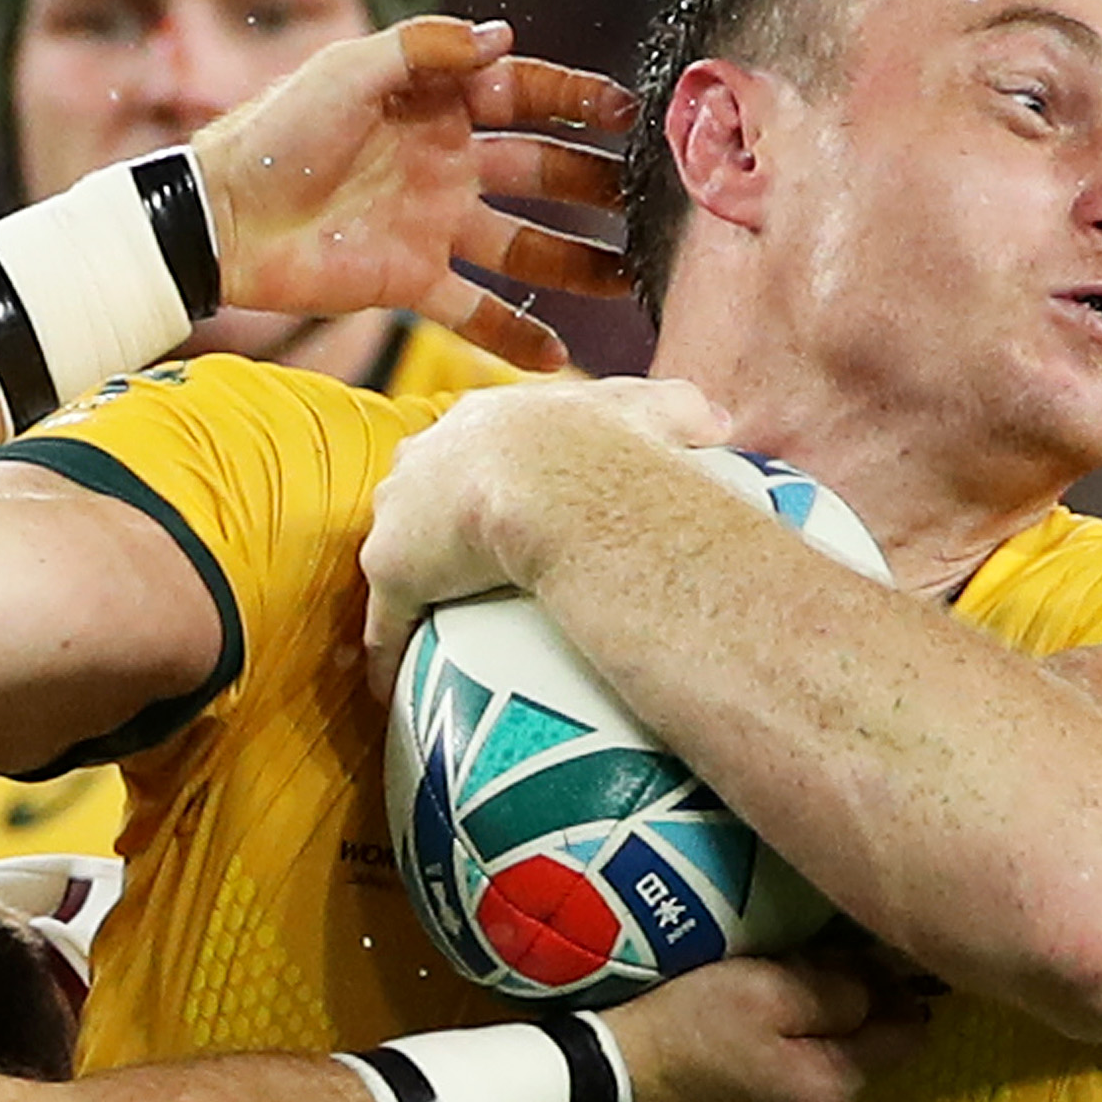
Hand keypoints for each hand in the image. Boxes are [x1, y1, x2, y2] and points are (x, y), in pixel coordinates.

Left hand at [190, 15, 634, 371]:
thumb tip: (503, 34)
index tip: (628, 112)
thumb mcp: (347, 70)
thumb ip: (425, 49)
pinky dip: (515, 336)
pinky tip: (558, 360)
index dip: (575, 100)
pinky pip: (474, 311)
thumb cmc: (275, 132)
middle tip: (653, 201)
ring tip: (631, 278)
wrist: (219, 217)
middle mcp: (445, 163)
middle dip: (596, 185)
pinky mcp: (408, 281)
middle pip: (540, 173)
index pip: (523, 94)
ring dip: (577, 263)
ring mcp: (432, 225)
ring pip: (524, 245)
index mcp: (435, 103)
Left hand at [359, 376, 727, 689]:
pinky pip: (385, 624)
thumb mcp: (659, 411)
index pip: (473, 444)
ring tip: (433, 620)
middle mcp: (429, 456)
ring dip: (408, 581)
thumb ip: (680, 412)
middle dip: (428, 516)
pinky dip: (388, 654)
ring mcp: (402, 515)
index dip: (482, 471)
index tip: (499, 496)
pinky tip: (396, 689)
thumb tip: (715, 423)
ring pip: (395, 550)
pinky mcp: (393, 571)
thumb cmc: (615, 444)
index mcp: (486, 419)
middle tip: (460, 558)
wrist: (562, 481)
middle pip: (417, 490)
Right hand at [598, 954, 929, 1101]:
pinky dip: (784, 1054)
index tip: (868, 946)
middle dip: (853, 1008)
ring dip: (816, 1032)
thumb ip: (840, 989)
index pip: (907, 1032)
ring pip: (827, 1066)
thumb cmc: (689, 1026)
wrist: (609, 1078)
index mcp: (836, 1088)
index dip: (898, 984)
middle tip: (814, 960)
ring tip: (778, 992)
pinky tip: (750, 1032)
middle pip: (866, 1052)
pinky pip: (790, 1083)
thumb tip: (888, 985)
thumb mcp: (767, 989)